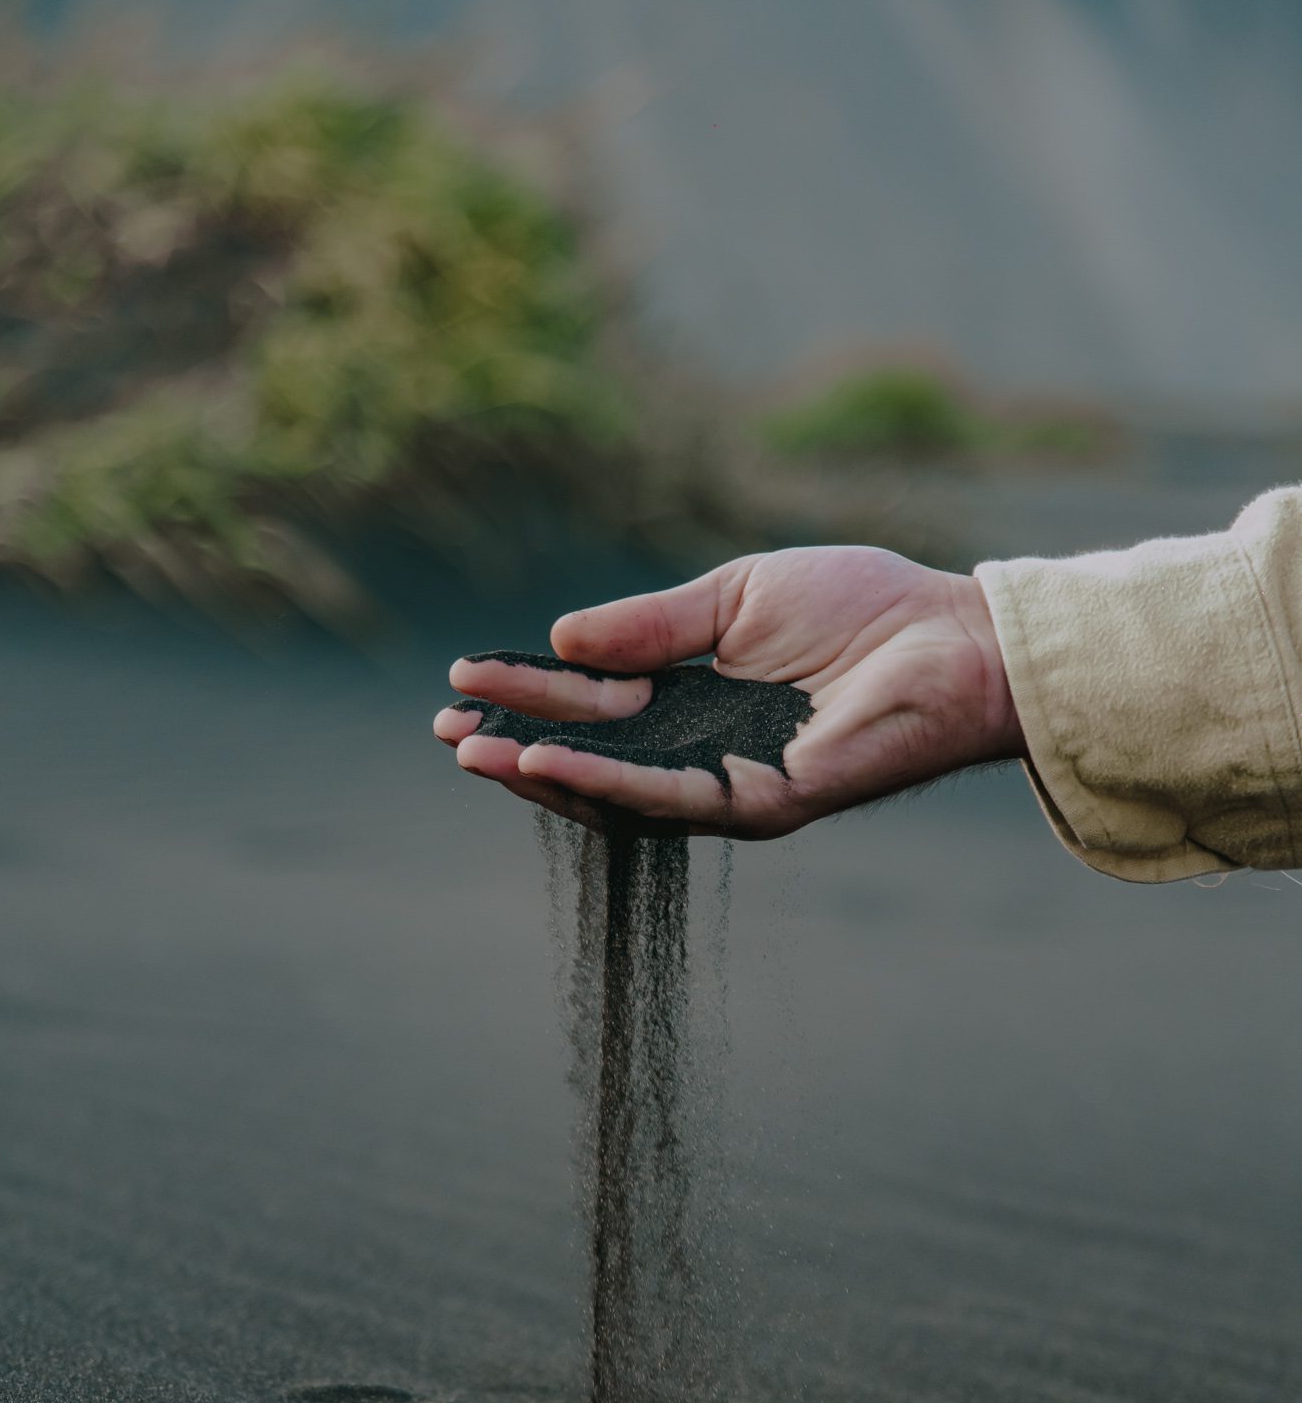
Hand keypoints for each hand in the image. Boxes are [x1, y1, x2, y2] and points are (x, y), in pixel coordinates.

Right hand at [432, 546, 1022, 837]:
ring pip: (617, 787)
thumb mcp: (734, 599)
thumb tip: (562, 639)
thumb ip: (651, 626)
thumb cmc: (862, 610)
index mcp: (696, 697)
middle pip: (592, 754)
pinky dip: (604, 784)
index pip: (593, 702)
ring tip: (477, 753)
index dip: (529, 693)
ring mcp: (730, 782)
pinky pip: (667, 796)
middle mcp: (704, 748)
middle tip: (450, 730)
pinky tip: (546, 766)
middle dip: (517, 742)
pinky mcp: (760, 803)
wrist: (951, 639)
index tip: (464, 682)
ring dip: (543, 771)